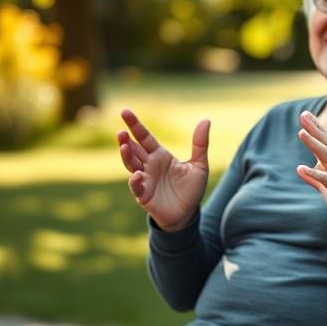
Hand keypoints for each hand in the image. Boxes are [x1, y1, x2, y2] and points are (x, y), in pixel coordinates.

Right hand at [117, 109, 210, 231]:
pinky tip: (137, 174)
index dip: (135, 125)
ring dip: (126, 156)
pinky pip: (137, 186)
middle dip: (126, 140)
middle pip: (134, 149)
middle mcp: (149, 165)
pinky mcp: (144, 195)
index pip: (145, 137)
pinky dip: (135, 180)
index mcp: (160, 156)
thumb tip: (205, 120)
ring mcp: (144, 180)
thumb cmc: (191, 189)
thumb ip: (200, 144)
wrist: (188, 214)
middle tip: (121, 131)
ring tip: (124, 145)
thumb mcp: (199, 165)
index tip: (125, 111)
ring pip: (131, 165)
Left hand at [296, 111, 326, 234]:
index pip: (326, 143)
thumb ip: (315, 178)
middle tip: (304, 115)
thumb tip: (301, 169)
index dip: (316, 129)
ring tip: (301, 133)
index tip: (306, 114)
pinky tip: (300, 168)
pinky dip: (313, 174)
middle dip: (315, 129)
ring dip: (314, 144)